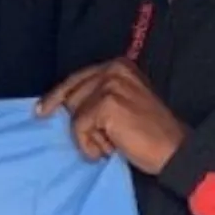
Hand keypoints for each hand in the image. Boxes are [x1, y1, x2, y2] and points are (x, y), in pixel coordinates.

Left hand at [36, 60, 188, 175]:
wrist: (174, 150)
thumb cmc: (149, 133)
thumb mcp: (123, 103)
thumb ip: (98, 96)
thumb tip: (60, 104)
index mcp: (118, 65)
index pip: (76, 79)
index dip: (56, 97)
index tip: (41, 111)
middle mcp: (114, 69)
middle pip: (71, 96)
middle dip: (82, 124)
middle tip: (110, 140)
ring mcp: (110, 85)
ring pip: (74, 114)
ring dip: (89, 137)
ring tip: (114, 143)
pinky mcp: (106, 104)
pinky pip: (79, 129)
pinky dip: (90, 145)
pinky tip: (110, 149)